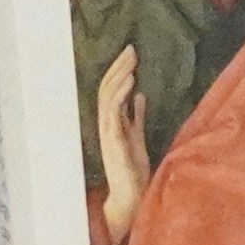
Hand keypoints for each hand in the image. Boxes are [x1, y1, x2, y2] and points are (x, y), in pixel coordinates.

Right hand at [91, 48, 152, 242]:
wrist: (130, 195)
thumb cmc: (133, 170)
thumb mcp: (137, 137)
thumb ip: (137, 117)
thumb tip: (140, 97)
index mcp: (110, 122)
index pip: (110, 90)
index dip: (119, 71)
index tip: (131, 55)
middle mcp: (105, 124)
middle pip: (106, 88)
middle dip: (119, 67)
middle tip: (131, 49)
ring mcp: (106, 132)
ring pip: (107, 96)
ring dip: (119, 76)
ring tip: (131, 60)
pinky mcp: (112, 140)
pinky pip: (113, 112)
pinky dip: (121, 94)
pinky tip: (132, 82)